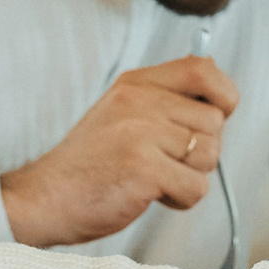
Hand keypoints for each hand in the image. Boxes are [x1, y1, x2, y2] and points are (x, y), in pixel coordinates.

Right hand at [0, 56, 239, 247]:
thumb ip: (165, 94)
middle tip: (164, 161)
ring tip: (153, 178)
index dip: (223, 94)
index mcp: (135, 84)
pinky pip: (197, 187)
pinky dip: (181, 200)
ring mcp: (141, 133)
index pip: (203, 69)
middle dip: (201, 150)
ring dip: (190, 176)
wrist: (45, 198)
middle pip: (214, 122)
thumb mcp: (121, 112)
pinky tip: (151, 195)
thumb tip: (212, 68)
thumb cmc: (89, 164)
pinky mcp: (144, 168)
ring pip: (210, 155)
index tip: (215, 115)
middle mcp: (139, 101)